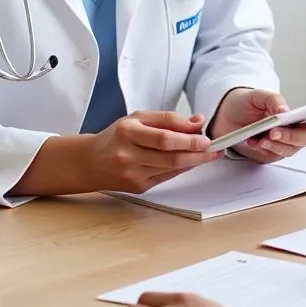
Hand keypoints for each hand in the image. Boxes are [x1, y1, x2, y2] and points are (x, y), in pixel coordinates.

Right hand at [87, 111, 223, 192]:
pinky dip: (182, 168)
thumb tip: (197, 122)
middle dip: (197, 152)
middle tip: (214, 148)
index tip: (205, 136)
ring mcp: (132, 174)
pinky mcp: (138, 187)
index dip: (188, 138)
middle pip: (170, 156)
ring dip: (194, 161)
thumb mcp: (138, 119)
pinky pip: (167, 177)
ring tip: (208, 153)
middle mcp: (128, 155)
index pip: (164, 137)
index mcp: (127, 133)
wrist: (90, 162)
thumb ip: (168, 119)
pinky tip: (191, 161)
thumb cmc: (117, 136)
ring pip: (171, 168)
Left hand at [210, 88, 305, 163]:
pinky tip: (255, 142)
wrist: (224, 117)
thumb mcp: (257, 95)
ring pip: (290, 149)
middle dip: (293, 136)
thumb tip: (285, 109)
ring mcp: (283, 144)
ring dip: (276, 144)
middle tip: (276, 132)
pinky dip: (265, 149)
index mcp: (296, 114)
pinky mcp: (271, 154)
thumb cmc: (244, 103)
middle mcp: (294, 130)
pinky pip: (274, 156)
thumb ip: (272, 99)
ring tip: (261, 137)